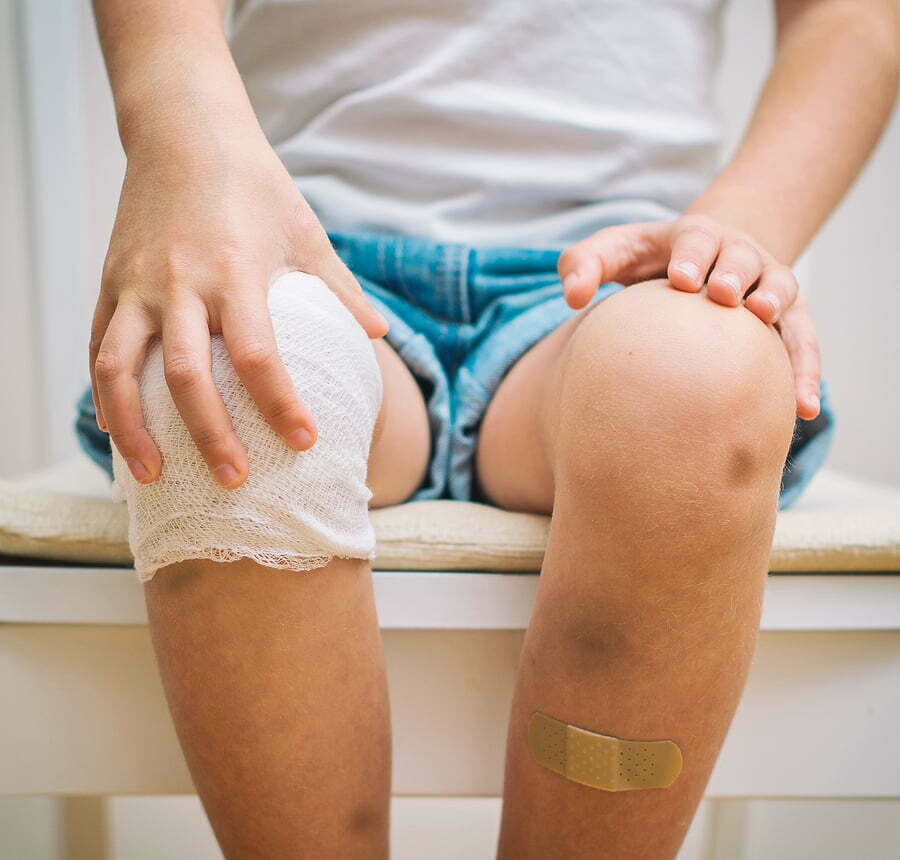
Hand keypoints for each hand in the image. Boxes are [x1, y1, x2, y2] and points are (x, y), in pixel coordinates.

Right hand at [90, 135, 387, 488]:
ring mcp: (136, 285)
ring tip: (151, 474)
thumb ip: (341, 288)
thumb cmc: (255, 184)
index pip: (258, 356)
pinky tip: (117, 429)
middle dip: (210, 435)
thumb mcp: (307, 232)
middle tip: (234, 481)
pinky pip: (98, 347)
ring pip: (120, 370)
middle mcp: (180, 284)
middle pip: (188, 377)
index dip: (280, 405)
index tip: (304, 442)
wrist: (184, 132)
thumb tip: (380, 334)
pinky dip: (103, 393)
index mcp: (236, 272)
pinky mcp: (109, 283)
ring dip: (132, 429)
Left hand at [557, 215, 820, 418]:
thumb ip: (583, 265)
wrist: (696, 267)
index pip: (696, 239)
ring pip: (782, 291)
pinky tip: (802, 410)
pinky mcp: (789, 320)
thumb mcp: (612, 254)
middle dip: (733, 271)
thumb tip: (570, 297)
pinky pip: (803, 344)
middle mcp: (740, 255)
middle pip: (743, 258)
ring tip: (764, 319)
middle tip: (720, 293)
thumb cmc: (645, 264)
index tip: (679, 278)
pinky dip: (806, 372)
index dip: (691, 255)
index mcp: (697, 237)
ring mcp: (769, 286)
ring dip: (775, 304)